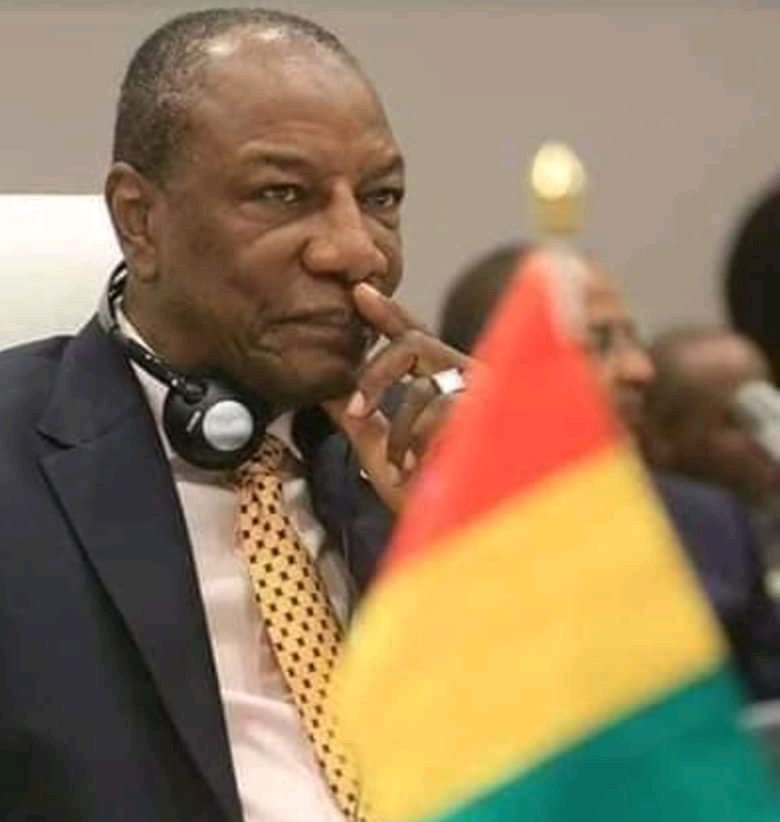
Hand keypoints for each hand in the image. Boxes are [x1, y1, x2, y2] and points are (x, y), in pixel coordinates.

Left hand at [324, 283, 470, 513]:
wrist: (461, 529)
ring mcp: (484, 395)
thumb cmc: (429, 494)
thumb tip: (328, 393)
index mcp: (444, 381)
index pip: (412, 337)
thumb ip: (360, 421)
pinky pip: (440, 411)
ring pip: (422, 387)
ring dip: (399, 429)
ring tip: (401, 464)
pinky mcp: (494, 415)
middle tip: (355, 408)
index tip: (359, 292)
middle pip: (415, 343)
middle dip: (376, 373)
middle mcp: (468, 378)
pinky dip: (419, 442)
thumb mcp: (382, 454)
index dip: (387, 313)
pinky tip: (422, 467)